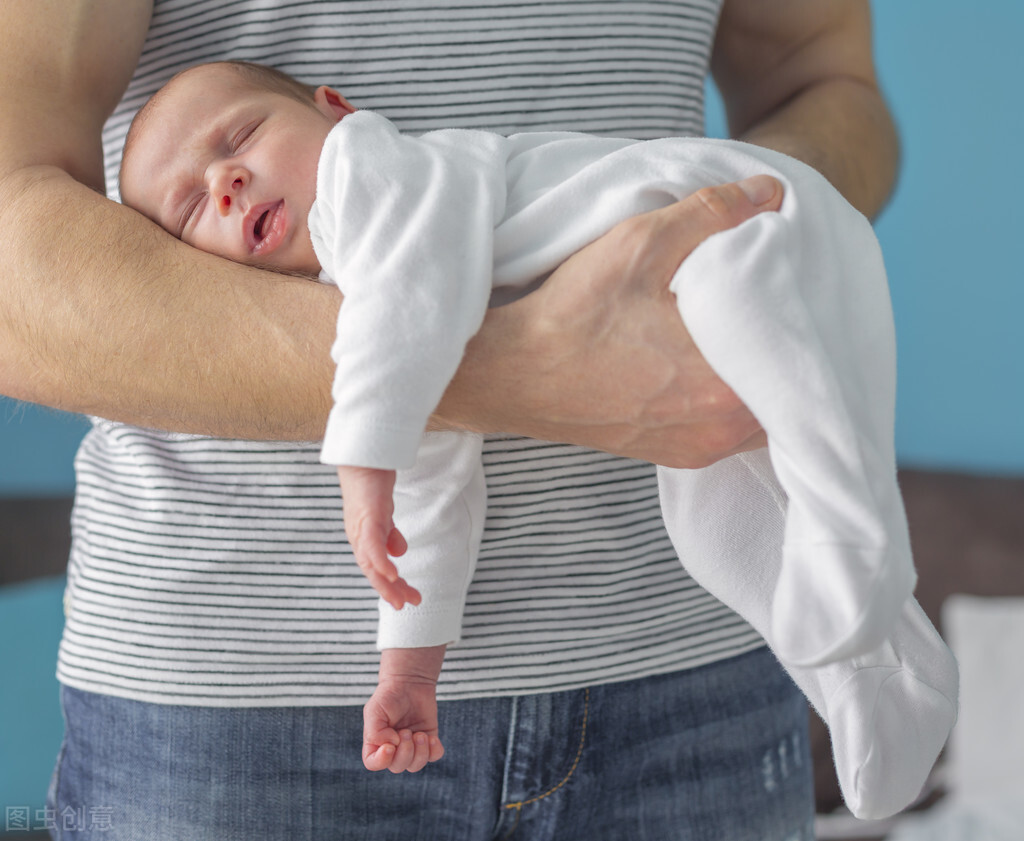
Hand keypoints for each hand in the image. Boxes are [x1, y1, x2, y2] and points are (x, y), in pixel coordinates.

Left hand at [337, 465, 417, 608]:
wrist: (363, 456)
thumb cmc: (372, 482)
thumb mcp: (384, 513)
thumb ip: (389, 534)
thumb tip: (398, 553)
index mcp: (363, 537)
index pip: (375, 567)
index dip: (388, 584)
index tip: (404, 599)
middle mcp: (358, 536)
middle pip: (372, 570)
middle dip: (389, 590)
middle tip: (405, 605)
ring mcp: (361, 526)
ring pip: (371, 562)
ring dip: (385, 583)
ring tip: (400, 598)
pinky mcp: (367, 516)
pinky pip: (372, 544)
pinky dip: (380, 561)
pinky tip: (390, 574)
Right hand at [363, 646, 446, 772]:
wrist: (410, 682)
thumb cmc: (389, 696)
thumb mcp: (374, 710)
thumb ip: (375, 733)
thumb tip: (392, 745)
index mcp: (376, 743)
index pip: (374, 763)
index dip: (382, 760)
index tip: (390, 745)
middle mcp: (393, 748)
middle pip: (397, 766)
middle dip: (405, 751)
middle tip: (406, 731)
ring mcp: (412, 746)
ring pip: (416, 765)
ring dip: (420, 752)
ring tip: (420, 734)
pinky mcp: (428, 740)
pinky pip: (434, 756)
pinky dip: (434, 750)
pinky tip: (431, 737)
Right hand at [448, 176, 782, 467]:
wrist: (512, 374)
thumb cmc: (572, 314)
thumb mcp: (639, 244)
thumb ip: (712, 214)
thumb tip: (769, 192)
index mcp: (724, 384)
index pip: (802, 349)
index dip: (807, 311)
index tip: (800, 282)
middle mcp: (720, 430)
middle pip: (789, 387)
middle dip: (789, 344)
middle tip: (783, 301)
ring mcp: (697, 448)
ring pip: (762, 413)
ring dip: (762, 375)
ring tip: (750, 332)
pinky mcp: (674, 454)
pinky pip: (728, 428)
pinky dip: (734, 398)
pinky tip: (715, 365)